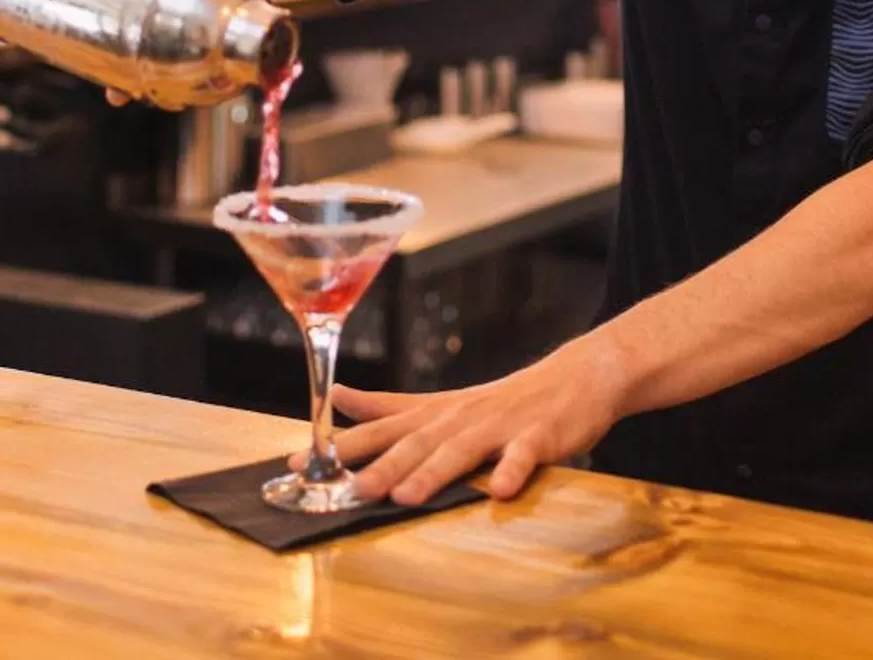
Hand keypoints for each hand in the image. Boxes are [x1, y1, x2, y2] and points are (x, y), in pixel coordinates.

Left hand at [328, 334, 631, 506]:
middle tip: (352, 490)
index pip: (380, 428)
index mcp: (435, 414)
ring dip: (434, 471)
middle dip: (382, 466)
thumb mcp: (441, 402)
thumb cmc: (503, 400)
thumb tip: (337, 397)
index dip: (340, 446)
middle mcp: (459, 418)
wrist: (575, 378)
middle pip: (415, 442)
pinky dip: (512, 470)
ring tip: (407, 495)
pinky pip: (524, 455)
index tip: (298, 462)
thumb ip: (389, 406)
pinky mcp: (539, 436)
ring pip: (461, 449)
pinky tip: (500, 490)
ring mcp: (499, 426)